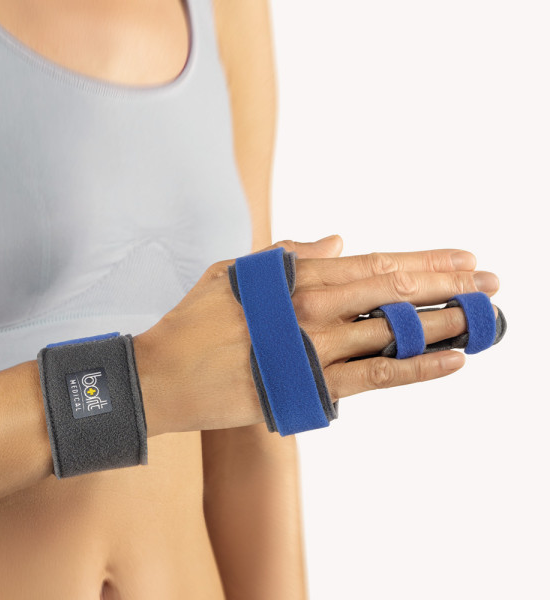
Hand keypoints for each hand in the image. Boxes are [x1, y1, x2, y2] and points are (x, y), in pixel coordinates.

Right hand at [133, 236, 499, 436]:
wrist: (163, 374)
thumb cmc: (194, 320)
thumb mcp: (235, 271)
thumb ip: (290, 253)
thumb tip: (340, 240)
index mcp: (297, 276)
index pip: (376, 263)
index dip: (424, 260)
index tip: (463, 258)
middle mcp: (314, 308)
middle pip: (395, 291)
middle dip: (448, 285)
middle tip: (491, 283)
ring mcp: (316, 349)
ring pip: (395, 332)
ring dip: (445, 324)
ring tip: (484, 319)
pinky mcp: (310, 387)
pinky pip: (377, 377)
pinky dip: (418, 369)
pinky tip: (453, 362)